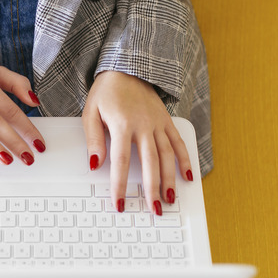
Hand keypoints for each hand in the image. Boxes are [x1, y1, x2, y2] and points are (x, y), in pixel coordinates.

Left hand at [82, 71, 192, 215]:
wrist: (127, 68)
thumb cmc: (106, 92)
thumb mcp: (90, 112)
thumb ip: (93, 139)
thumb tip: (95, 164)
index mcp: (122, 124)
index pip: (120, 161)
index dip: (120, 185)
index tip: (119, 203)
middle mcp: (143, 125)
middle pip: (150, 163)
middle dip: (152, 189)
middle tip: (154, 209)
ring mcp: (157, 123)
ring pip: (167, 156)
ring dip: (170, 180)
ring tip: (170, 199)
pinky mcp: (166, 121)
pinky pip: (178, 142)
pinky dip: (184, 159)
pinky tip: (187, 176)